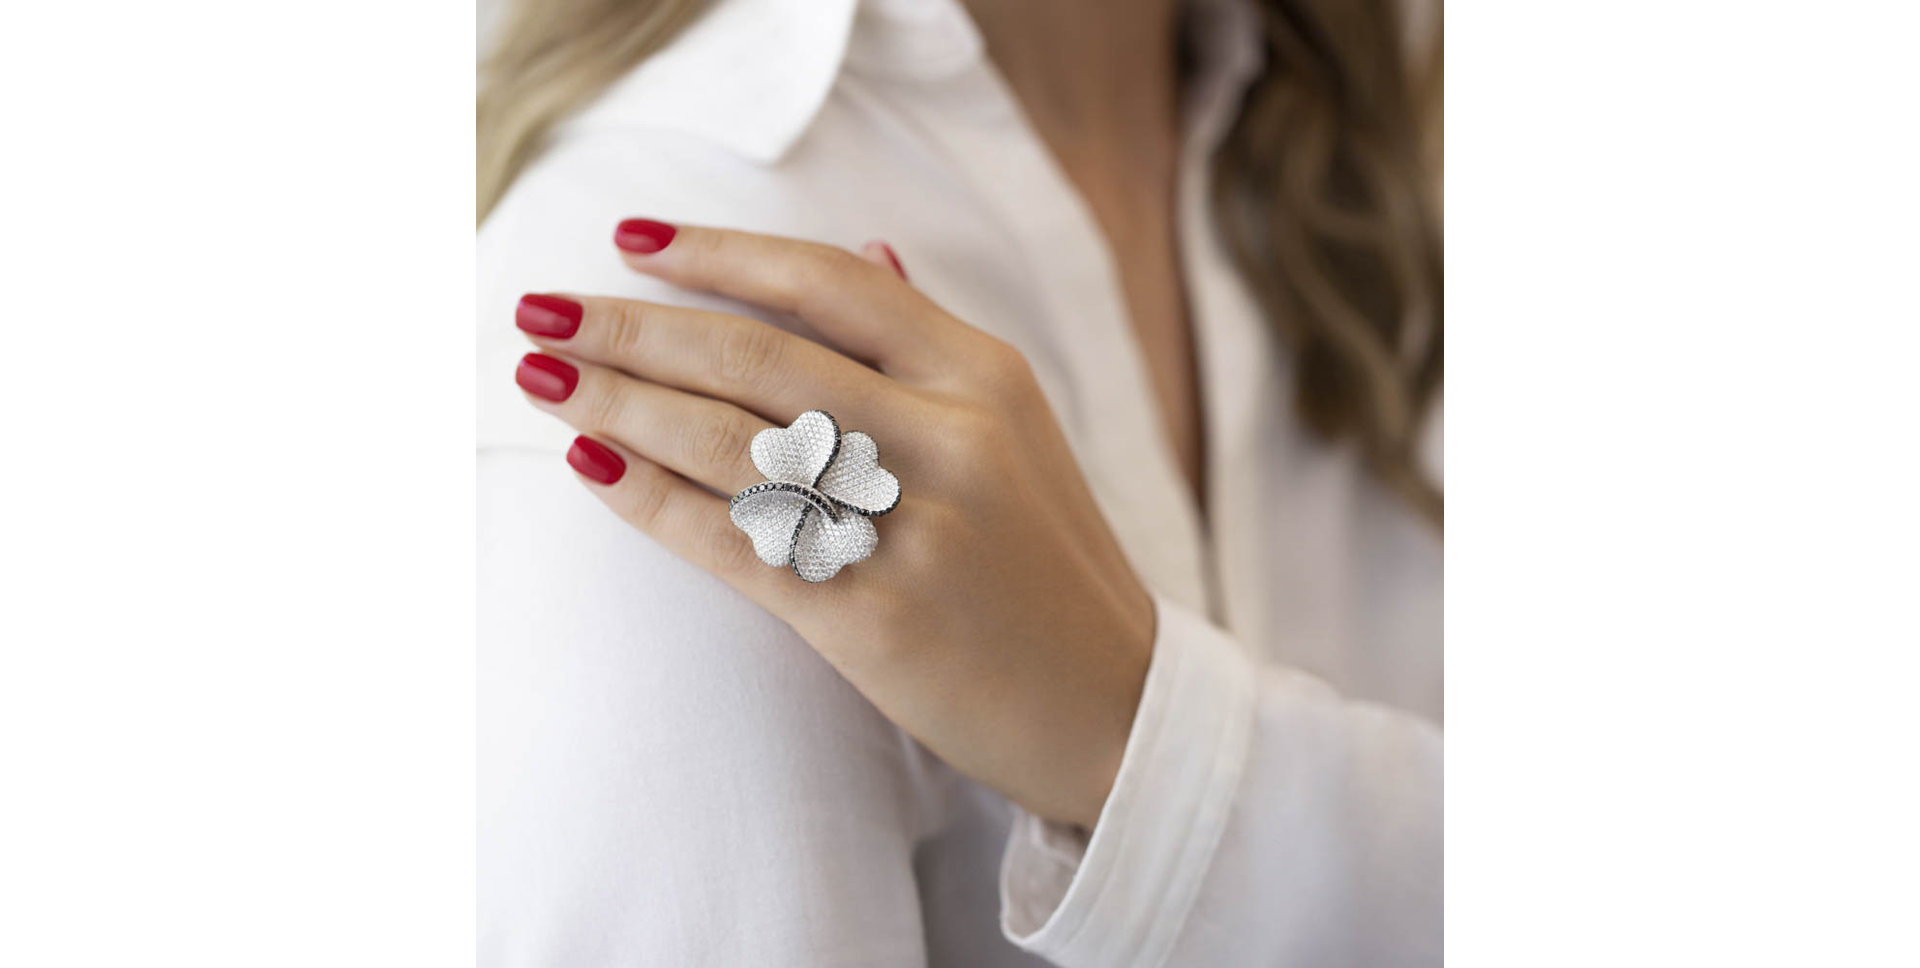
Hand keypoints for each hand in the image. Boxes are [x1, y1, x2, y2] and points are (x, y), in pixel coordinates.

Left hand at [512, 219, 1153, 827]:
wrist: (1111, 708)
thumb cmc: (1046, 565)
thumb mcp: (1017, 432)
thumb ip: (933, 344)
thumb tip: (868, 251)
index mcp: (985, 374)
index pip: (829, 281)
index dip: (718, 252)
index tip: (629, 239)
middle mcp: (951, 434)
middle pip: (756, 352)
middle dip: (632, 325)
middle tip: (541, 308)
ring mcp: (914, 526)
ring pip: (731, 438)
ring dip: (619, 400)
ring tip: (543, 375)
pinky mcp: (874, 616)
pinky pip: (733, 541)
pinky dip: (649, 498)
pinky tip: (591, 464)